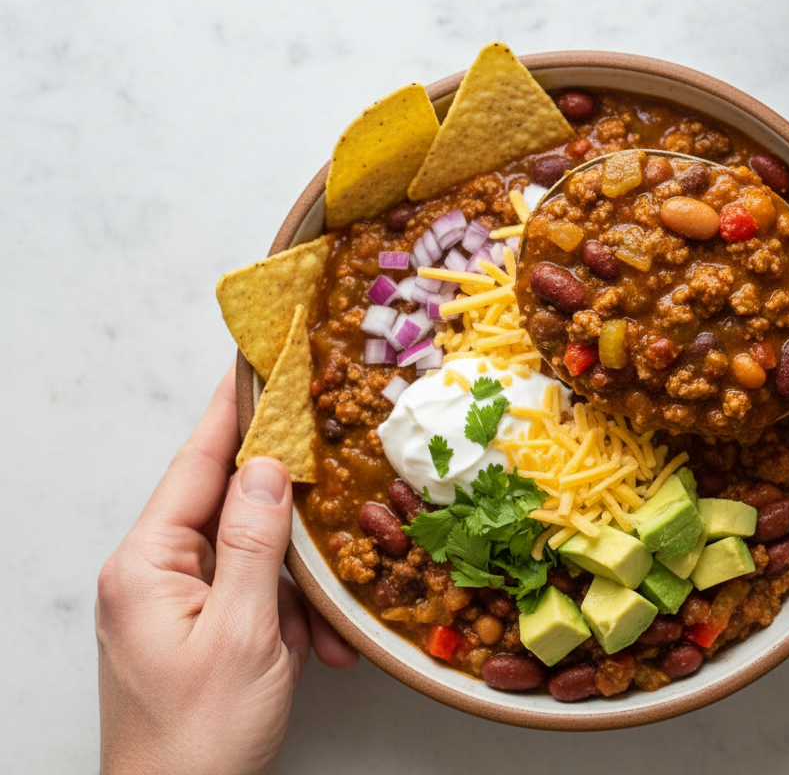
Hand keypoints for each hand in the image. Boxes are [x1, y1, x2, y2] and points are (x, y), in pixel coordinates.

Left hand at [97, 368, 358, 774]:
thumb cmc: (200, 736)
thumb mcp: (243, 632)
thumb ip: (256, 542)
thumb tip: (268, 467)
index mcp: (147, 564)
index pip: (196, 465)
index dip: (232, 412)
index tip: (257, 363)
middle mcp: (154, 575)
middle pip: (230, 510)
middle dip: (289, 519)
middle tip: (333, 478)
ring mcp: (176, 606)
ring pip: (253, 561)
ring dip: (298, 589)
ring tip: (324, 630)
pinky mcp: (199, 634)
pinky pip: (253, 603)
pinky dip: (290, 621)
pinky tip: (314, 653)